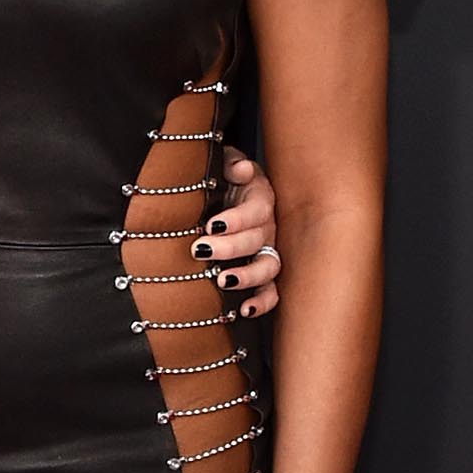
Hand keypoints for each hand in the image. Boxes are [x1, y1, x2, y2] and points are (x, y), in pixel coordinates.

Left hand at [192, 149, 279, 316]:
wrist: (222, 195)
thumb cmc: (221, 179)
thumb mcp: (223, 163)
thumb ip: (231, 164)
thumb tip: (242, 170)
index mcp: (260, 198)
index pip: (256, 210)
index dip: (236, 220)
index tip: (211, 226)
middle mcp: (268, 226)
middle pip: (258, 239)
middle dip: (230, 248)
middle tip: (200, 250)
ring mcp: (268, 250)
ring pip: (268, 267)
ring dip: (247, 275)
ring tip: (222, 280)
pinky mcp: (263, 272)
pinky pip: (271, 290)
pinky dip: (262, 302)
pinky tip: (246, 309)